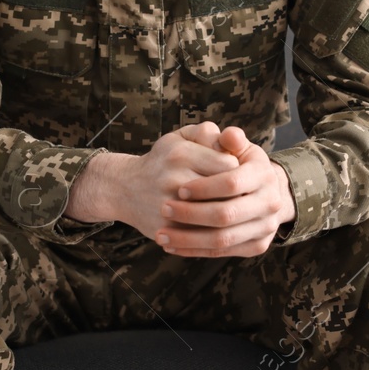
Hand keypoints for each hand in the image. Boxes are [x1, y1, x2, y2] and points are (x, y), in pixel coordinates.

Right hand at [68, 122, 238, 237]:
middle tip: (243, 198)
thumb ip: (208, 133)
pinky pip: (200, 237)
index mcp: (181, 153)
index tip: (240, 176)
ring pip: (215, 219)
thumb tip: (233, 140)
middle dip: (239, 197)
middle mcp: (173, 179)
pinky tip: (218, 228)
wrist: (125, 188)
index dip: (240, 173)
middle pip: (225, 193)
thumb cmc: (163, 160)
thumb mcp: (181, 137)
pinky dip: (213, 234)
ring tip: (233, 213)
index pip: (229, 166)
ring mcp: (168, 207)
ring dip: (229, 219)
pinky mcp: (166, 229)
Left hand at [158, 125, 296, 257]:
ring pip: (223, 239)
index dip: (204, 187)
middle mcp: (271, 203)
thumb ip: (230, 139)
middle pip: (227, 214)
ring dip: (188, 239)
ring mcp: (266, 227)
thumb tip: (228, 134)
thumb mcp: (237, 147)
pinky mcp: (257, 246)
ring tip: (160, 235)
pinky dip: (195, 251)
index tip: (179, 189)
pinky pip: (223, 253)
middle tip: (164, 209)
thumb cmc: (239, 164)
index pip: (231, 183)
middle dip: (192, 214)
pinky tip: (172, 246)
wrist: (263, 191)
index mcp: (265, 174)